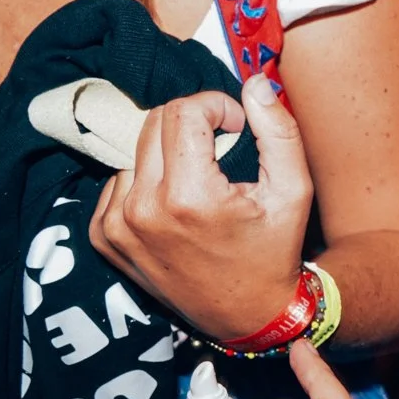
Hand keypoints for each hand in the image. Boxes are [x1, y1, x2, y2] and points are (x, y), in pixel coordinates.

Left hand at [91, 77, 311, 342]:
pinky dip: (146, 182)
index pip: (183, 111)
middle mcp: (143, 210)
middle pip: (155, 123)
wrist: (247, 316)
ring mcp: (118, 226)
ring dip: (168, 155)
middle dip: (192, 125)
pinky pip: (118, 182)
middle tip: (221, 149)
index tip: (237, 126)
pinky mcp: (105, 238)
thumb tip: (256, 82)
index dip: (216, 106)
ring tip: (200, 184)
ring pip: (136, 151)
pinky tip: (175, 205)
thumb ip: (278, 131)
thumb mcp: (293, 191)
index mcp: (188, 196)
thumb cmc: (275, 252)